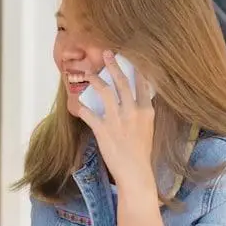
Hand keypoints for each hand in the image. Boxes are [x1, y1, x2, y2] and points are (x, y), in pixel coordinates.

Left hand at [76, 50, 155, 191]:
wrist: (135, 172)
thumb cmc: (141, 153)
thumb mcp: (148, 128)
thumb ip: (142, 112)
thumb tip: (137, 98)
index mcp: (146, 111)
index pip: (142, 84)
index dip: (135, 68)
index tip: (130, 56)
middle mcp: (133, 111)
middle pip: (122, 82)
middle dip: (113, 66)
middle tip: (107, 53)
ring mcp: (117, 120)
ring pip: (104, 92)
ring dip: (95, 80)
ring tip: (88, 73)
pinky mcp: (103, 130)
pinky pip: (89, 113)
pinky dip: (82, 108)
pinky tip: (77, 103)